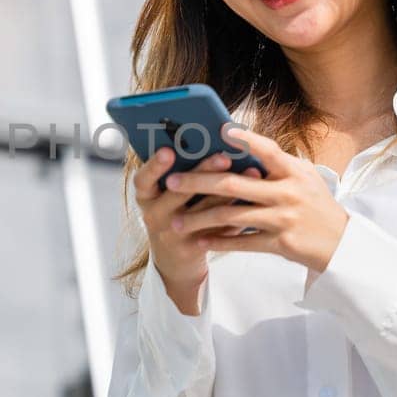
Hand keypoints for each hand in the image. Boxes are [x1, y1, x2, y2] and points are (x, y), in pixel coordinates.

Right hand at [132, 147, 263, 293]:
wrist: (173, 258)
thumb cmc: (173, 212)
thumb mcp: (165, 194)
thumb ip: (181, 171)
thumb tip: (211, 138)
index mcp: (146, 196)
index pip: (143, 179)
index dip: (155, 166)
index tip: (169, 151)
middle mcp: (154, 215)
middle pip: (177, 193)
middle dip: (202, 173)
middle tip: (224, 157)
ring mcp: (171, 234)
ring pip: (202, 212)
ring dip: (228, 193)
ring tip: (251, 172)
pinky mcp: (191, 249)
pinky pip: (217, 231)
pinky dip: (236, 216)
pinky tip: (253, 202)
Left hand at [160, 123, 350, 274]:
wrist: (342, 244)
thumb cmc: (316, 206)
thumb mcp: (304, 178)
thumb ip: (276, 165)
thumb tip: (238, 145)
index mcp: (293, 171)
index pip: (267, 149)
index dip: (244, 139)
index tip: (219, 131)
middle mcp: (288, 192)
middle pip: (233, 184)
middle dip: (197, 182)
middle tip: (171, 182)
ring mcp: (283, 218)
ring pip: (231, 216)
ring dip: (199, 218)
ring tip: (175, 221)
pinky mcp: (280, 243)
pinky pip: (242, 243)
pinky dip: (218, 242)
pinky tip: (199, 241)